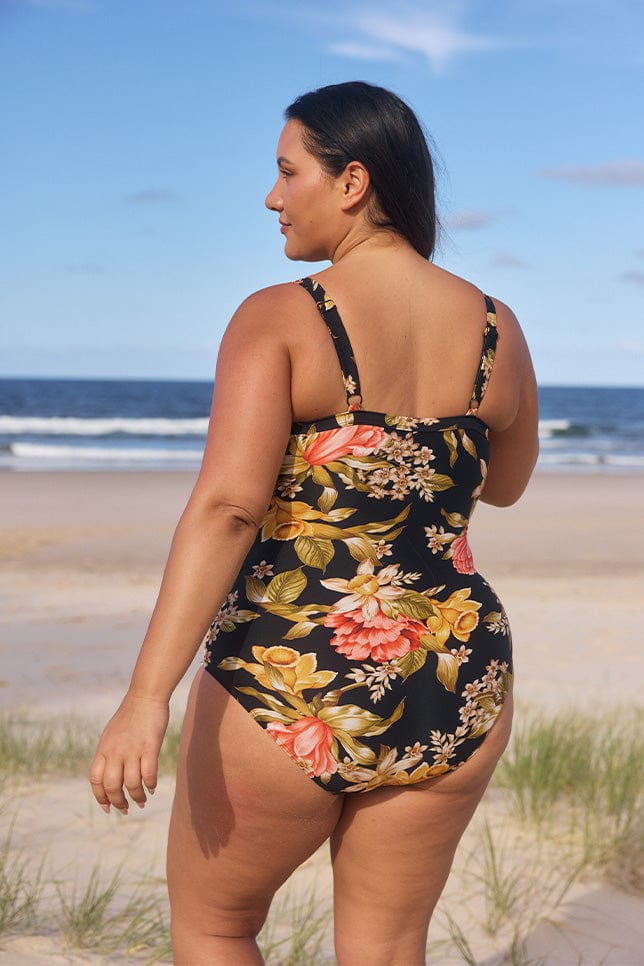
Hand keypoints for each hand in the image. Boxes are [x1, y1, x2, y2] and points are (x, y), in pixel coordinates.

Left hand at [89, 691, 169, 813]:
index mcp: (103, 749)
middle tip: (126, 809)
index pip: (95, 781)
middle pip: (112, 786)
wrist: (145, 696)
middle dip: (118, 802)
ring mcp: (132, 749)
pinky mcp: (149, 746)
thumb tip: (111, 775)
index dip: (100, 798)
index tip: (108, 808)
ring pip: (131, 784)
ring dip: (137, 797)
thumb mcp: (111, 735)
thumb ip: (108, 753)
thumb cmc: (130, 715)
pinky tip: (152, 788)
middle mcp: (115, 751)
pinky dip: (150, 784)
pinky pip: (148, 773)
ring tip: (142, 801)